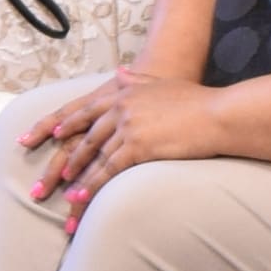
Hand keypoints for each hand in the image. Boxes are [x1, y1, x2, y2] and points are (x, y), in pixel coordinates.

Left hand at [16, 72, 225, 218]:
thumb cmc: (196, 101)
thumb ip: (137, 79)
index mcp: (124, 92)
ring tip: (66, 196)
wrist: (216, 114)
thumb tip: (119, 72)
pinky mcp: (137, 146)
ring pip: (95, 156)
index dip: (69, 122)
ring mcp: (127, 127)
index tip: (53, 133)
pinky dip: (93, 185)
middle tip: (54, 173)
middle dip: (68, 157)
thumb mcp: (161, 84)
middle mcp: (120, 108)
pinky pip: (109, 170)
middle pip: (86, 136)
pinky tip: (81, 198)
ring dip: (78, 178)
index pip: (88, 109)